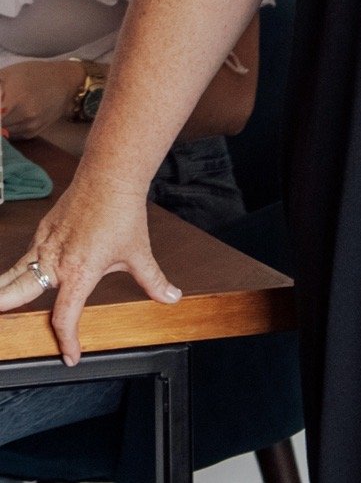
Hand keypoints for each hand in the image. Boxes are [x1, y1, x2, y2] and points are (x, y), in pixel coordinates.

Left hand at [0, 60, 85, 139]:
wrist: (66, 82)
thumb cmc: (34, 73)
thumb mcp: (7, 74)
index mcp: (14, 99)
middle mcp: (23, 116)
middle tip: (0, 109)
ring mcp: (28, 127)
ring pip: (1, 133)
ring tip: (5, 110)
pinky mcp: (32, 133)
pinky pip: (11, 134)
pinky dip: (6, 128)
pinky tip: (10, 115)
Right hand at [0, 170, 181, 364]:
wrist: (110, 176)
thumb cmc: (123, 213)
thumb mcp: (139, 252)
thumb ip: (153, 280)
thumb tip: (172, 297)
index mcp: (79, 273)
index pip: (64, 317)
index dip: (67, 340)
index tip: (71, 356)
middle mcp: (56, 261)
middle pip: (17, 293)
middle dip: (4, 307)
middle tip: (0, 322)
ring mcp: (45, 244)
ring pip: (14, 273)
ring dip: (3, 290)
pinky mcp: (43, 230)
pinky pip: (26, 255)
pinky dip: (17, 269)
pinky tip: (17, 277)